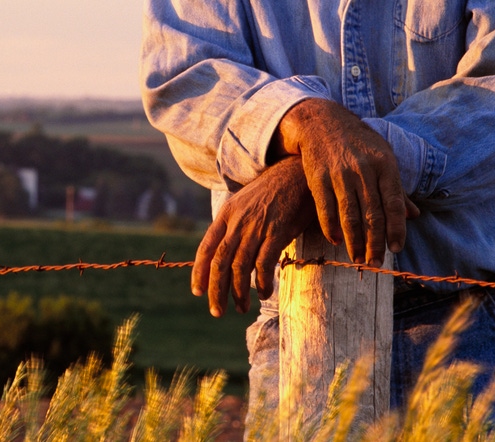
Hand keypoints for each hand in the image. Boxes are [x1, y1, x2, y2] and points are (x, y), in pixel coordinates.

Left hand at [192, 157, 315, 316]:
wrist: (296, 172)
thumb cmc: (273, 190)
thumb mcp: (244, 202)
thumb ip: (234, 224)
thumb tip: (227, 250)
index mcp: (226, 214)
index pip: (206, 248)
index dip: (199, 272)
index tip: (197, 292)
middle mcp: (237, 222)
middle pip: (220, 263)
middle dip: (216, 290)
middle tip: (216, 311)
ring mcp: (256, 227)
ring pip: (240, 267)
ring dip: (239, 292)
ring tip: (240, 308)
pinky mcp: (276, 232)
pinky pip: (264, 263)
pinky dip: (263, 282)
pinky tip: (264, 293)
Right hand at [276, 98, 418, 266]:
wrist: (322, 123)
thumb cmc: (358, 143)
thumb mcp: (383, 157)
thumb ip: (397, 188)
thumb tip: (414, 215)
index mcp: (385, 164)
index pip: (394, 203)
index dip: (396, 229)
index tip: (395, 249)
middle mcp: (363, 170)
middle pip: (372, 214)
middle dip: (375, 242)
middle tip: (375, 263)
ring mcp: (339, 174)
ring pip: (349, 215)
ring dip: (353, 241)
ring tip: (357, 259)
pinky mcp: (318, 177)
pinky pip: (326, 209)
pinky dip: (330, 227)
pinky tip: (335, 240)